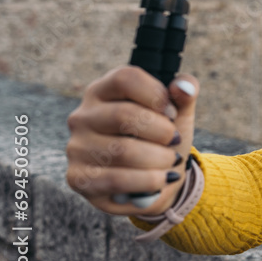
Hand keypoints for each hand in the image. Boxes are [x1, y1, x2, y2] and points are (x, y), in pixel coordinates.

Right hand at [66, 66, 198, 215]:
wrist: (159, 182)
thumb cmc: (164, 141)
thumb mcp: (179, 114)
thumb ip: (184, 93)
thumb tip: (184, 86)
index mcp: (104, 91)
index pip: (125, 78)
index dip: (156, 95)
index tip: (172, 113)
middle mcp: (84, 116)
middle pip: (124, 115)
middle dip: (162, 132)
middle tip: (175, 141)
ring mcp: (77, 147)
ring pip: (123, 151)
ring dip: (160, 159)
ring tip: (171, 161)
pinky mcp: (78, 178)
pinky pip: (117, 180)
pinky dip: (149, 181)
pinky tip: (161, 179)